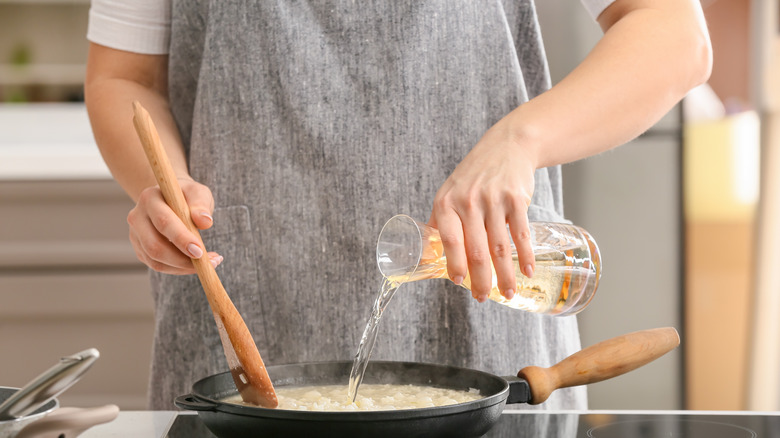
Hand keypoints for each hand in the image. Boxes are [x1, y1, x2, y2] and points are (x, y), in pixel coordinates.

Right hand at [127, 177, 221, 273]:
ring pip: (155, 260)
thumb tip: (205, 222)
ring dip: (183, 267)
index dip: (181, 239)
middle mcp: (137, 217)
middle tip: (208, 263)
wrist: (171, 200)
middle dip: (182, 259)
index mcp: (150, 198)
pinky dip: (179, 269)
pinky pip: (158, 265)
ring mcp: (135, 235)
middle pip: (154, 246)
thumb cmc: (186, 196)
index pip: (163, 222)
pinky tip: (195, 264)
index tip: (200, 251)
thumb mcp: (197, 193)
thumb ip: (201, 204)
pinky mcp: (140, 249)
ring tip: (208, 264)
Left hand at [430, 116, 537, 302]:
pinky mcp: (516, 199)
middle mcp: (468, 202)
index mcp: (446, 203)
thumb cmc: (474, 174)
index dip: (455, 266)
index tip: (460, 284)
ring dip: (505, 275)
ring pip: (499, 247)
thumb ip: (440, 222)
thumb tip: (427, 255)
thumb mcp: (449, 192)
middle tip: (482, 298)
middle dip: (481, 280)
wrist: (507, 145)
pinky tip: (527, 272)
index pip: (450, 241)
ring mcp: (493, 200)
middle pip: (477, 251)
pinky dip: (525, 256)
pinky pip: (520, 234)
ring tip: (507, 293)